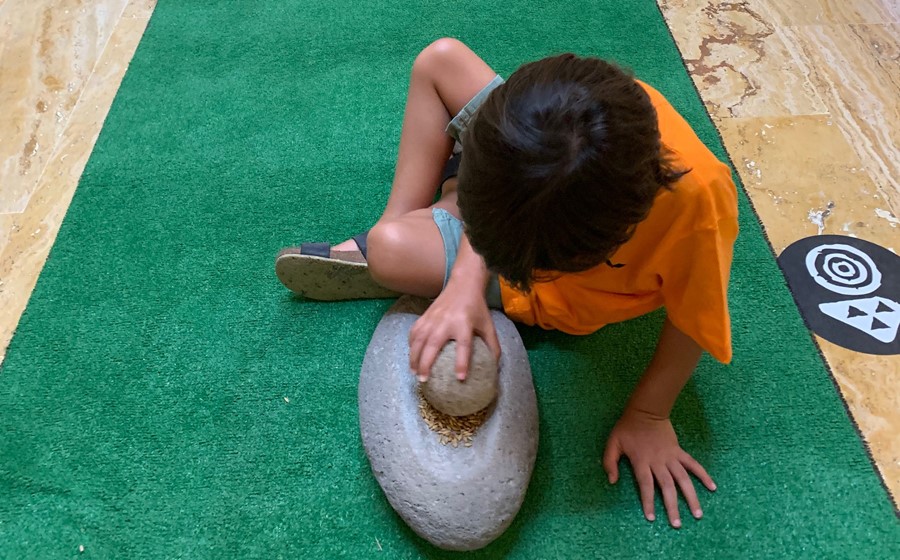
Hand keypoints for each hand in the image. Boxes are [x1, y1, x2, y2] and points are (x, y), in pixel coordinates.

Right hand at [408, 280, 499, 381]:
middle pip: (432, 345)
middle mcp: (445, 322)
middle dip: (425, 364)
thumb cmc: (476, 307)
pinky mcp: (424, 316)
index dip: (462, 362)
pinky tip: (412, 356)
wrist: (463, 284)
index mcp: (464, 324)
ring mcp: (432, 318)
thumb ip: (492, 345)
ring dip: (414, 357)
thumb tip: (495, 367)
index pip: (463, 345)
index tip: (460, 378)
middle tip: (423, 380)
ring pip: (418, 340)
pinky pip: (414, 333)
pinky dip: (411, 345)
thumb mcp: (488, 325)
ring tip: (414, 373)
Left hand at [602, 408, 715, 527]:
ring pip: (683, 479)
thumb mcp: (613, 443)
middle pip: (667, 486)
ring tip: (697, 514)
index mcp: (641, 461)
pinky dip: (703, 475)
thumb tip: (612, 482)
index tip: (651, 517)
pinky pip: (693, 464)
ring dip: (691, 497)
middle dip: (672, 506)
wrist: (646, 411)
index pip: (646, 485)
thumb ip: (610, 462)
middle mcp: (658, 461)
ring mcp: (671, 457)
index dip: (648, 501)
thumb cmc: (627, 428)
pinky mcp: (679, 451)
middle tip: (676, 524)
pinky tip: (712, 487)